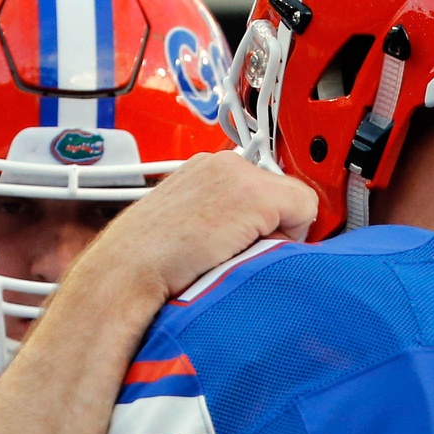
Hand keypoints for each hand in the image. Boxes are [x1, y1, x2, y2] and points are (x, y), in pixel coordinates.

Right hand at [86, 151, 316, 298]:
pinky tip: (250, 253)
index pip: (261, 186)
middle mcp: (223, 163)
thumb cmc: (147, 263)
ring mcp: (239, 175)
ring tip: (239, 256)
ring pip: (294, 202)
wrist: (127, 270)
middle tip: (240, 253)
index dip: (264, 220)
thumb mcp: (184, 227)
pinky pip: (305, 211)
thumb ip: (217, 221)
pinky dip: (290, 237)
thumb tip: (251, 238)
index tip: (255, 240)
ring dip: (277, 232)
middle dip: (272, 225)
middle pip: (281, 192)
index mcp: (205, 168)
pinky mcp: (254, 195)